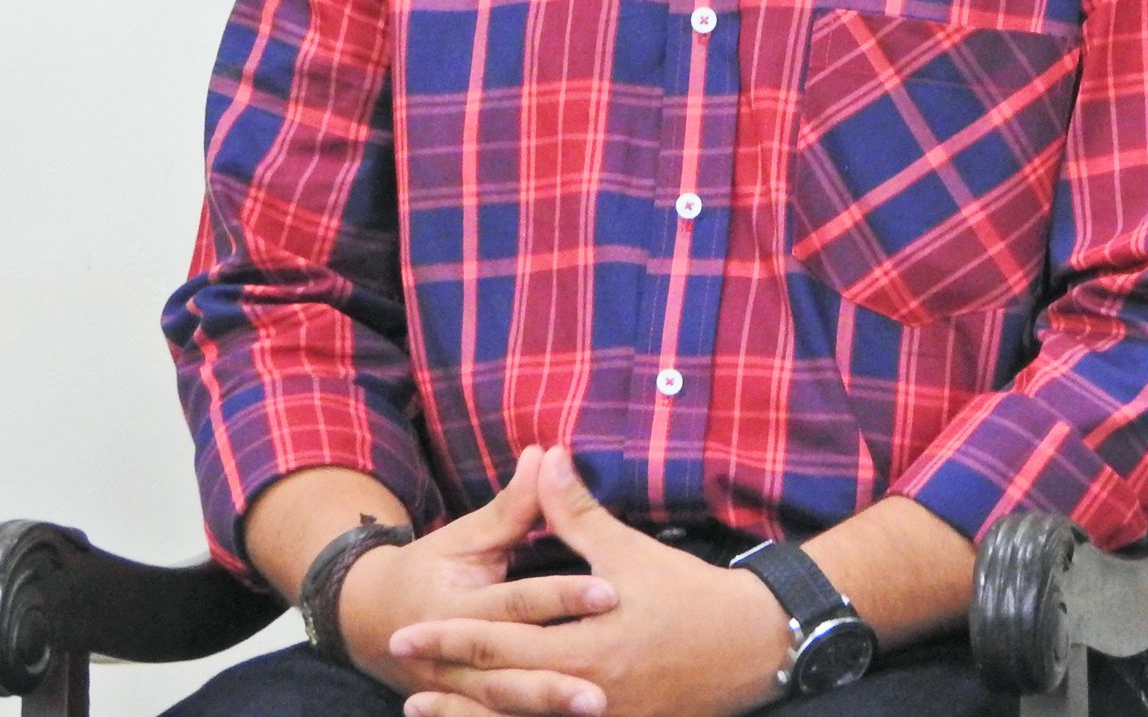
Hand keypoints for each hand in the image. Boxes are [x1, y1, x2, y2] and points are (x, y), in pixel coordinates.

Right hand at [337, 445, 617, 711]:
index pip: (517, 602)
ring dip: (545, 708)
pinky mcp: (460, 709)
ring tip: (597, 708)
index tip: (611, 593)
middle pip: (510, 666)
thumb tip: (547, 455)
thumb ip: (512, 505)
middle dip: (557, 678)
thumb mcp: (466, 535)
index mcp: (455, 606)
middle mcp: (451, 656)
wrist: (368, 620)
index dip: (562, 597)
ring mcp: (453, 690)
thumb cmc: (428, 569)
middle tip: (607, 685)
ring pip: (503, 705)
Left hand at [389, 446, 793, 716]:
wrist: (749, 647)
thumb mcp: (627, 551)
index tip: (403, 632)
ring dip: (467, 716)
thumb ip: (575, 511)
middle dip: (444, 675)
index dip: (448, 637)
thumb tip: (545, 457)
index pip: (497, 642)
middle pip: (498, 689)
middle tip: (399, 662)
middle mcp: (585, 691)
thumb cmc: (687, 595)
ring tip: (420, 706)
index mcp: (583, 643)